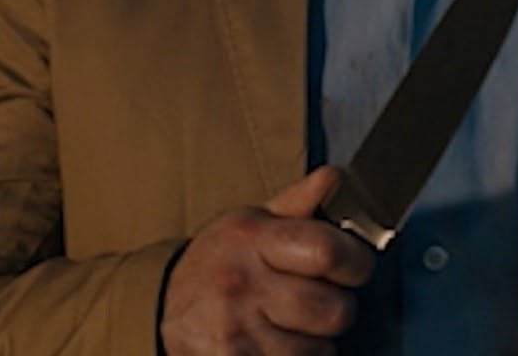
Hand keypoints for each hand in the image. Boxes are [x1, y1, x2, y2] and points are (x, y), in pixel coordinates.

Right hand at [158, 166, 375, 354]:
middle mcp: (242, 284)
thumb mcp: (247, 223)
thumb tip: (335, 179)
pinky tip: (277, 341)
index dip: (355, 260)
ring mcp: (239, 332)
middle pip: (334, 310)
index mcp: (249, 238)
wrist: (162, 309)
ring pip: (322, 347)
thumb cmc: (216, 263)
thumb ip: (297, 204)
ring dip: (318, 338)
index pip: (326, 251)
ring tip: (291, 320)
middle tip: (321, 297)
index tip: (353, 264)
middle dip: (339, 306)